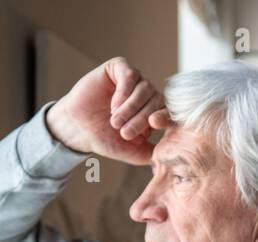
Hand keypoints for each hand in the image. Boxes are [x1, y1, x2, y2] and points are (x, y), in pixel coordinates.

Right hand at [46, 56, 173, 164]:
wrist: (79, 130)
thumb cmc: (107, 141)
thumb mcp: (136, 152)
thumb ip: (156, 153)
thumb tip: (178, 156)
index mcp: (154, 112)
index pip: (169, 110)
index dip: (164, 117)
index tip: (154, 124)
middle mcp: (147, 94)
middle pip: (157, 100)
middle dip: (141, 118)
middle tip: (124, 132)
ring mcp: (134, 80)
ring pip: (145, 87)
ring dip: (131, 107)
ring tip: (115, 121)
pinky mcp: (119, 68)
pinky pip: (130, 74)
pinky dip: (124, 91)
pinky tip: (114, 105)